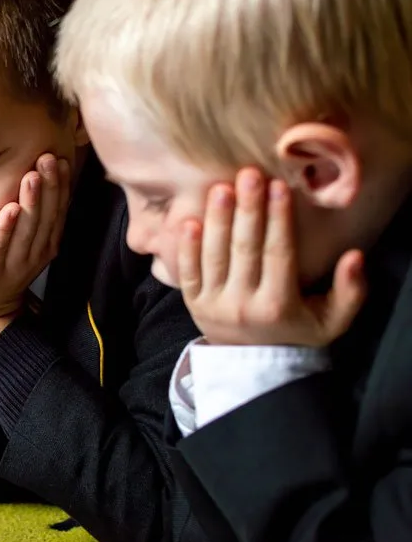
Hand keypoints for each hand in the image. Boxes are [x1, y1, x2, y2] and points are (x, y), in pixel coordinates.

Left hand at [0, 153, 69, 318]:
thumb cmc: (0, 269)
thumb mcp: (23, 242)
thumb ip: (32, 217)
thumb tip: (39, 180)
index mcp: (44, 245)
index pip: (56, 211)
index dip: (60, 185)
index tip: (61, 159)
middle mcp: (34, 253)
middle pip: (45, 215)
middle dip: (49, 185)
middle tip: (47, 157)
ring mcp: (14, 264)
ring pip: (27, 229)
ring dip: (31, 201)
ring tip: (33, 175)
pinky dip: (5, 228)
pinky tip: (10, 209)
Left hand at [178, 167, 365, 346]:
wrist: (255, 367)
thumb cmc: (296, 332)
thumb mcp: (332, 321)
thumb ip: (350, 291)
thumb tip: (354, 256)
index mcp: (278, 306)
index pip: (278, 254)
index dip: (279, 219)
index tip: (279, 186)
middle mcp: (243, 305)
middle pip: (244, 249)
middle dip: (247, 209)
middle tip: (248, 174)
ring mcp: (213, 304)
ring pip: (214, 256)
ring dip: (217, 220)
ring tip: (221, 188)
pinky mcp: (192, 304)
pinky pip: (187, 273)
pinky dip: (187, 247)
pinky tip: (189, 220)